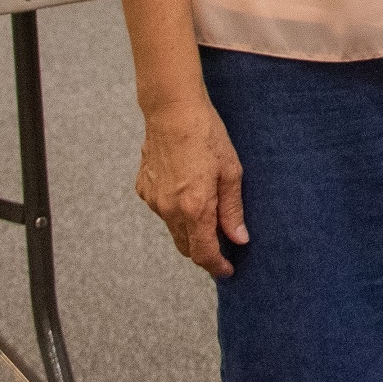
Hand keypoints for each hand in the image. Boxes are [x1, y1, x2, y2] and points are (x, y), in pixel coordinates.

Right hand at [136, 99, 248, 275]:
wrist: (172, 110)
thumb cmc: (207, 136)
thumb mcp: (231, 172)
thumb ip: (232, 209)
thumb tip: (238, 238)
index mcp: (194, 208)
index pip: (203, 253)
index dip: (216, 266)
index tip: (227, 271)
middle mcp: (169, 210)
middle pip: (186, 246)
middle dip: (204, 250)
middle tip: (222, 245)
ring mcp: (153, 200)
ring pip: (173, 228)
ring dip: (189, 228)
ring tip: (207, 208)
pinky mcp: (143, 187)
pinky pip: (161, 209)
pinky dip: (175, 209)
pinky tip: (187, 188)